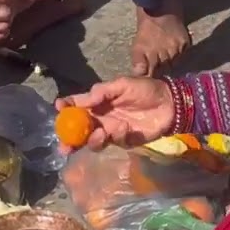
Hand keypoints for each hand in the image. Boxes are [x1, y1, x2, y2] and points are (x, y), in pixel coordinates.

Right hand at [55, 76, 174, 148]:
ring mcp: (112, 131)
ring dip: (92, 140)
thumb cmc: (145, 89)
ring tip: (99, 133)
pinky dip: (116, 136)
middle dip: (69, 138)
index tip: (58, 109)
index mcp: (98, 102)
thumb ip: (102, 91)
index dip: (65, 109)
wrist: (170, 103)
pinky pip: (114, 142)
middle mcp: (101, 118)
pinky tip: (124, 128)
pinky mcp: (125, 141)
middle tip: (64, 145)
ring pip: (93, 140)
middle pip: (80, 130)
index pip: (76, 106)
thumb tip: (82, 100)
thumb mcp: (122, 84)